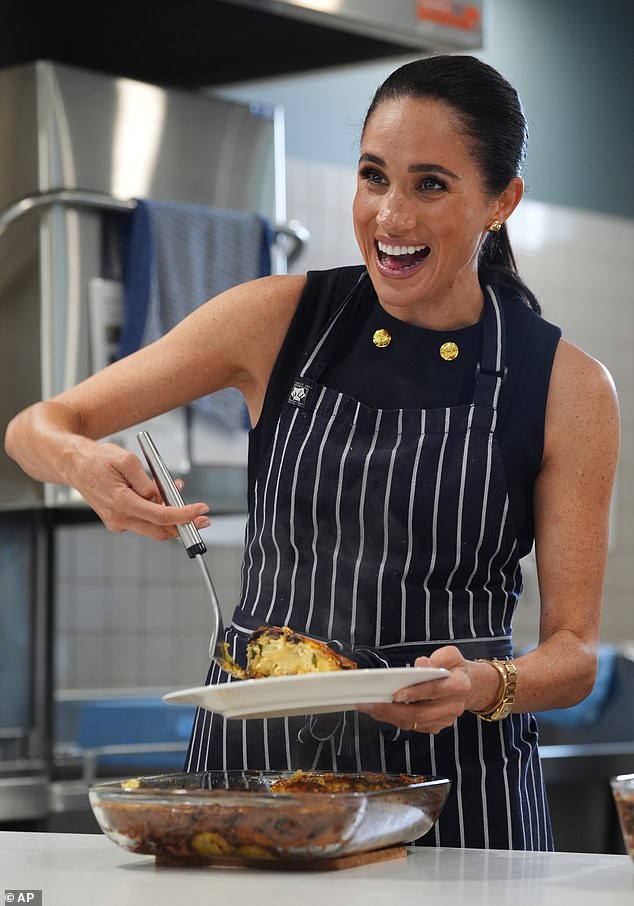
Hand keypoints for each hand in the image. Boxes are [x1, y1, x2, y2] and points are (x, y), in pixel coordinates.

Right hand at [66, 438, 210, 539]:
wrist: (73, 464)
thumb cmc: (96, 459)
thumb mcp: (127, 460)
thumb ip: (147, 481)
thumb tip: (161, 497)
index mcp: (121, 504)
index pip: (161, 516)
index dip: (184, 515)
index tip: (200, 511)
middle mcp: (118, 518)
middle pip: (160, 530)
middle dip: (184, 525)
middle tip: (202, 519)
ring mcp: (117, 522)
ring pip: (153, 526)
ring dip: (170, 515)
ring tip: (178, 494)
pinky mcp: (117, 520)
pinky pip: (143, 520)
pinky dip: (156, 512)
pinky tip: (159, 496)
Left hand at [357, 645, 475, 734]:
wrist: (469, 686)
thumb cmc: (456, 668)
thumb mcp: (451, 655)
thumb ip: (437, 658)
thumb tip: (421, 664)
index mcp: (459, 685)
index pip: (435, 690)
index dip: (415, 693)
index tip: (396, 694)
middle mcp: (453, 706)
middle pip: (421, 713)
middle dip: (393, 710)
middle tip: (371, 703)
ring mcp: (445, 719)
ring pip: (415, 723)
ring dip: (390, 717)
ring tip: (370, 708)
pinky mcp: (437, 726)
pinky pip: (414, 727)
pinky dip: (396, 720)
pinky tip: (381, 712)